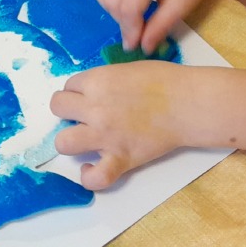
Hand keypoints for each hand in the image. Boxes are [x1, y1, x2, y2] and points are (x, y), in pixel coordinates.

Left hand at [51, 61, 188, 189]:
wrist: (187, 103)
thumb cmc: (164, 80)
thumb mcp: (127, 69)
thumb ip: (105, 80)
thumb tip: (94, 92)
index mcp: (98, 81)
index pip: (69, 85)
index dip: (78, 91)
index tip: (89, 96)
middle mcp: (95, 108)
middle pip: (57, 107)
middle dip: (69, 110)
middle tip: (85, 114)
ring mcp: (105, 136)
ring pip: (63, 142)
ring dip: (71, 140)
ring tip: (85, 139)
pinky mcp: (120, 159)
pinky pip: (94, 178)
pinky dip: (90, 176)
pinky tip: (93, 167)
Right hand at [90, 0, 218, 54]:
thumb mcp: (183, 5)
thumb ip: (161, 26)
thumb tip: (143, 48)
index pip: (129, 6)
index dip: (131, 30)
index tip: (136, 46)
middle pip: (113, 1)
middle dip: (123, 23)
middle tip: (138, 33)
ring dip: (113, 12)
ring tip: (133, 17)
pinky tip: (124, 4)